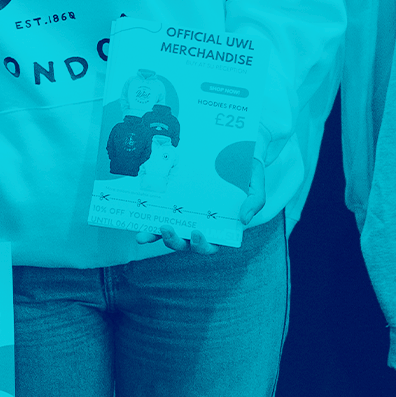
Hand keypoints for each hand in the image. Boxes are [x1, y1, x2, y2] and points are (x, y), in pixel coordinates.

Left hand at [133, 156, 266, 253]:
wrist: (235, 151)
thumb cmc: (247, 172)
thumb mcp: (256, 184)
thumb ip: (255, 201)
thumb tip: (245, 219)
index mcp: (221, 226)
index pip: (212, 244)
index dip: (203, 245)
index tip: (196, 233)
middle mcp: (201, 223)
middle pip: (187, 243)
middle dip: (175, 241)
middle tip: (168, 229)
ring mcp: (186, 215)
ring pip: (171, 233)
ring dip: (157, 236)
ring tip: (147, 232)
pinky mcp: (173, 203)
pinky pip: (159, 215)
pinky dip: (149, 223)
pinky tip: (139, 223)